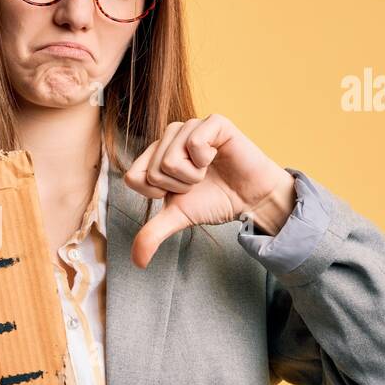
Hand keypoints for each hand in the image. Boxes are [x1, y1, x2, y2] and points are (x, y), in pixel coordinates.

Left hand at [124, 113, 295, 268]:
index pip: (133, 177)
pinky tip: (217, 158)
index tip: (178, 192)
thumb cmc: (214, 200)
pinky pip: (195, 144)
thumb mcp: (178, 217)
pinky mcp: (214, 122)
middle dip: (179, 187)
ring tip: (208, 172)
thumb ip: (153, 233)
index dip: (157, 193)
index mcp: (155, 154)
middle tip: (199, 182)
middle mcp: (170, 135)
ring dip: (193, 176)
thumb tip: (138, 262)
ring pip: (171, 160)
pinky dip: (206, 160)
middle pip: (154, 171)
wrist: (251, 198)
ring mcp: (191, 125)